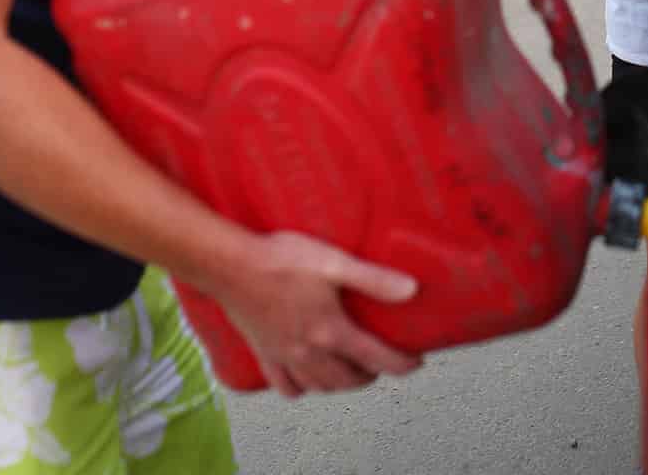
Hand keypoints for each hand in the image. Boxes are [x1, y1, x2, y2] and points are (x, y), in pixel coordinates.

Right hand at [214, 231, 422, 396]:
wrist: (230, 265)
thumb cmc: (282, 260)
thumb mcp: (335, 263)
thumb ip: (374, 280)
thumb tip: (411, 290)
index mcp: (331, 331)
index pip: (376, 358)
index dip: (401, 363)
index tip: (417, 362)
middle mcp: (309, 352)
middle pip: (348, 380)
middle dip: (371, 375)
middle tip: (382, 363)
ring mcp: (283, 356)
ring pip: (319, 386)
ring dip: (340, 384)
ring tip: (351, 371)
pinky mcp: (262, 353)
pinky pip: (284, 386)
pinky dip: (300, 389)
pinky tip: (306, 380)